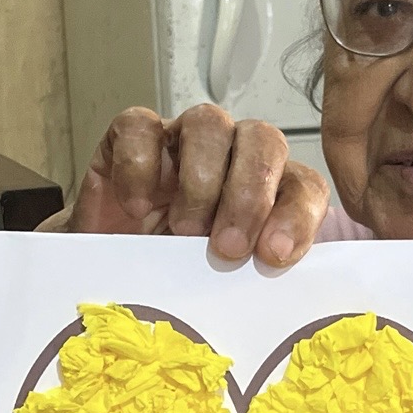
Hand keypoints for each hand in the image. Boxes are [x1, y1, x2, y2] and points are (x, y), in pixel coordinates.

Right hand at [50, 105, 329, 264]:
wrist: (108, 278)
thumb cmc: (175, 282)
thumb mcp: (222, 288)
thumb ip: (253, 280)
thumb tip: (274, 288)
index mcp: (269, 193)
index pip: (304, 185)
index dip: (297, 215)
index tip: (274, 255)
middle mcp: (232, 157)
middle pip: (263, 141)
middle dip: (248, 195)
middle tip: (228, 248)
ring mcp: (182, 141)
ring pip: (208, 124)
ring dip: (200, 180)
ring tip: (183, 232)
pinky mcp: (131, 137)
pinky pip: (139, 126)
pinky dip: (139, 166)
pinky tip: (136, 207)